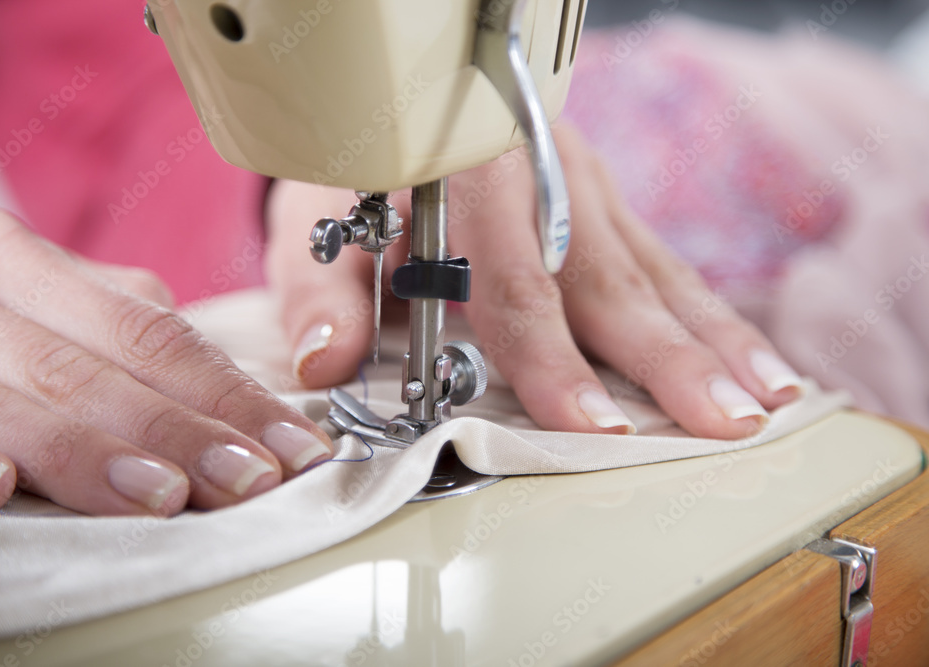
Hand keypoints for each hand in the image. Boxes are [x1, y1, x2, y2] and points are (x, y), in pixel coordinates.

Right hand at [0, 208, 331, 515]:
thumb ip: (139, 355)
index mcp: (29, 266)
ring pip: (20, 401)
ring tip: (163, 496)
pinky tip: (0, 489)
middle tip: (247, 483)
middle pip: (96, 369)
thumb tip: (253, 421)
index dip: (229, 397)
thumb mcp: (69, 324)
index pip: (150, 335)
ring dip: (95, 455)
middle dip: (181, 433)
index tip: (294, 450)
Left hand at [268, 124, 803, 438]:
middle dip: (665, 357)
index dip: (551, 355)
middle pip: (606, 277)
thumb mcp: (314, 224)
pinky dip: (714, 317)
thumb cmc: (356, 177)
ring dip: (713, 339)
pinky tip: (757, 360)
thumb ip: (319, 294)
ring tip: (764, 398)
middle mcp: (542, 177)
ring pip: (655, 269)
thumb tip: (325, 365)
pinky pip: (668, 263)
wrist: (397, 111)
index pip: (512, 278)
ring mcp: (585, 188)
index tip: (590, 420)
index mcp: (466, 175)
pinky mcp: (608, 205)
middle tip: (718, 421)